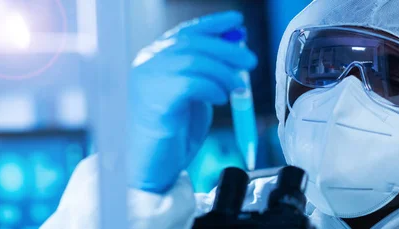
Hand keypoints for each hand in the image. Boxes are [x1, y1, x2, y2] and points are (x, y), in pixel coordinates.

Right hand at [128, 11, 257, 192]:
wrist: (153, 164)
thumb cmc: (175, 130)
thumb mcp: (196, 93)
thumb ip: (209, 71)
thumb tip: (237, 46)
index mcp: (155, 58)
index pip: (186, 32)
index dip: (213, 24)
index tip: (237, 22)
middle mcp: (147, 64)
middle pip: (192, 43)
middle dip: (227, 49)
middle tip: (250, 60)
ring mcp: (147, 81)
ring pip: (193, 61)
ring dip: (224, 72)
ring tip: (238, 88)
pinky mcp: (155, 101)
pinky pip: (190, 84)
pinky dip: (212, 88)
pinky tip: (220, 99)